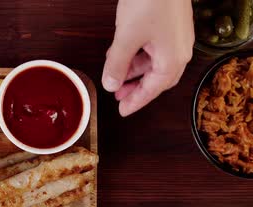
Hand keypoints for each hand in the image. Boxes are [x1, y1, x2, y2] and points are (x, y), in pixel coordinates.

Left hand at [102, 0, 194, 116]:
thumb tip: (110, 85)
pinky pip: (153, 49)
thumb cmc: (150, 2)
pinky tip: (120, 54)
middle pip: (156, 79)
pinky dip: (137, 55)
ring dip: (134, 71)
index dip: (136, 102)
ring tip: (115, 76)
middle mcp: (179, 51)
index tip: (123, 111)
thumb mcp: (126, 38)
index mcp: (172, 59)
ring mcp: (176, 38)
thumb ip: (117, 64)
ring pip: (153, 63)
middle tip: (118, 98)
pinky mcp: (170, 26)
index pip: (152, 90)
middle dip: (136, 89)